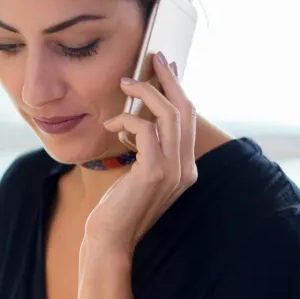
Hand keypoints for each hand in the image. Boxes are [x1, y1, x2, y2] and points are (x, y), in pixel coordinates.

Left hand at [90, 52, 197, 255]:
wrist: (110, 240)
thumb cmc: (118, 208)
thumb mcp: (138, 174)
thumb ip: (147, 151)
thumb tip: (140, 118)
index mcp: (185, 169)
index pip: (189, 120)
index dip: (178, 90)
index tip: (164, 68)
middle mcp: (186, 169)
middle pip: (186, 110)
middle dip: (169, 80)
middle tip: (152, 57)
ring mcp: (174, 171)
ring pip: (170, 115)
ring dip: (145, 93)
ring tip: (124, 84)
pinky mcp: (154, 173)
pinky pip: (146, 130)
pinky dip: (128, 121)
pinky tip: (112, 125)